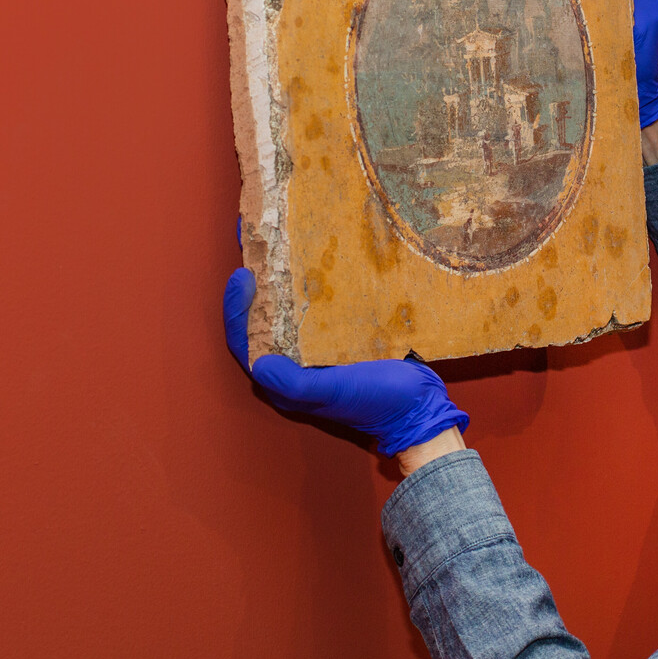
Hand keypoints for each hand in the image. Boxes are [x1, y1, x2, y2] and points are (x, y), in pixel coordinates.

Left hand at [221, 264, 469, 457]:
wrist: (421, 407)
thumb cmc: (377, 403)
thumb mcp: (335, 392)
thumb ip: (296, 384)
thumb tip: (259, 362)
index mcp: (284, 383)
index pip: (244, 343)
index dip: (236, 310)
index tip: (244, 275)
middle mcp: (293, 367)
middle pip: (260, 325)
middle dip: (254, 291)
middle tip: (258, 251)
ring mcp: (315, 354)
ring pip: (285, 316)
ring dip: (279, 286)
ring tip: (279, 251)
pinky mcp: (338, 342)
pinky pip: (314, 313)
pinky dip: (309, 290)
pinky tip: (315, 266)